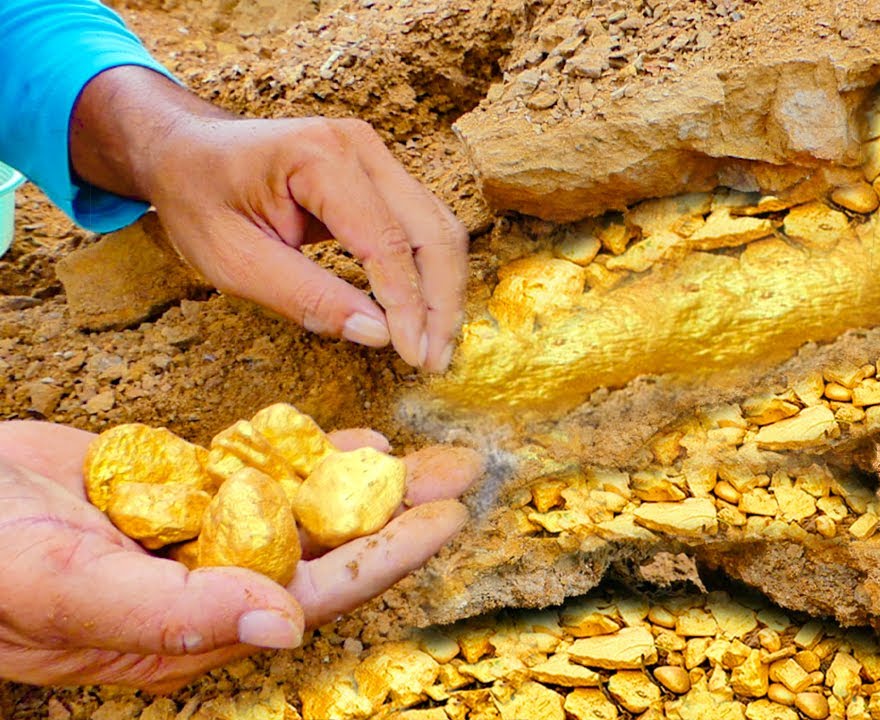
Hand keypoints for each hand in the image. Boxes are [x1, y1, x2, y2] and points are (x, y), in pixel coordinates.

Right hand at [0, 421, 480, 691]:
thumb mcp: (71, 590)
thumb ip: (177, 613)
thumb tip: (286, 625)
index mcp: (193, 631)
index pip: (315, 594)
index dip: (386, 555)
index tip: (447, 518)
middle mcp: (207, 588)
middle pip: (325, 548)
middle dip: (397, 512)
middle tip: (465, 472)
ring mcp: (193, 538)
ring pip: (300, 508)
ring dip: (363, 481)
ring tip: (429, 453)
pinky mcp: (176, 493)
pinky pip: (258, 475)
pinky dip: (304, 456)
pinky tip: (354, 438)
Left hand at [69, 66, 467, 370]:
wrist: (185, 151)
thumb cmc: (199, 199)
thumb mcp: (235, 261)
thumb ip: (306, 296)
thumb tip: (378, 334)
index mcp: (318, 156)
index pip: (387, 240)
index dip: (407, 305)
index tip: (412, 357)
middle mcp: (359, 146)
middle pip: (432, 231)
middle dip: (441, 302)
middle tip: (434, 361)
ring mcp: (375, 154)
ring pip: (439, 227)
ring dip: (444, 290)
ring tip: (434, 345)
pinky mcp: (381, 173)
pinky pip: (423, 224)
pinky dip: (430, 271)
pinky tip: (424, 314)